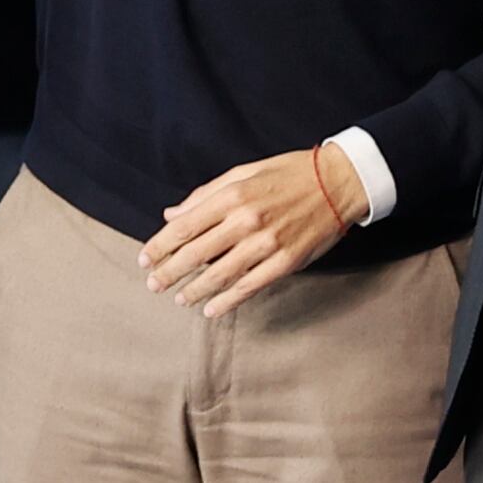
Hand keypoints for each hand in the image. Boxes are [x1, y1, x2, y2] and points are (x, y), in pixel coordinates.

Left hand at [142, 146, 361, 315]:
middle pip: (196, 253)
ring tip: (178, 299)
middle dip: (169, 272)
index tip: (145, 259)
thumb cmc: (287, 174)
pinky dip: (227, 301)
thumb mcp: (242, 173)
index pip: (184, 227)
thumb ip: (204, 195)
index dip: (160, 246)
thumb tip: (171, 215)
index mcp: (232, 195)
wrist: (337, 182)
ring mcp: (267, 244)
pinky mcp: (286, 262)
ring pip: (220, 274)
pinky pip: (250, 287)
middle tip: (153, 284)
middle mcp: (246, 220)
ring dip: (194, 290)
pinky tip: (211, 309)